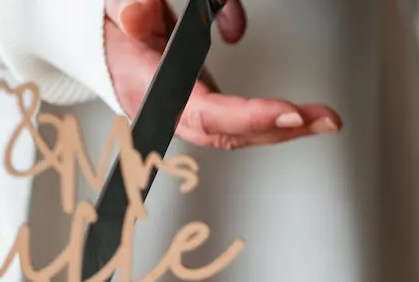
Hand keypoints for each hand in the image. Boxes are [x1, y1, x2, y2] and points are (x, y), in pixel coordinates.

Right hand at [103, 0, 342, 150]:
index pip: (204, 112)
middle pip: (229, 133)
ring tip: (324, 120)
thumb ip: (124, 5)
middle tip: (321, 120)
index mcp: (145, 87)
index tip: (288, 113)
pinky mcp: (201, 101)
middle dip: (278, 129)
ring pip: (240, 131)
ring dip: (285, 128)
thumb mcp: (107, 7)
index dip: (248, 118)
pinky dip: (273, 115)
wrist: (94, 33)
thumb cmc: (107, 25)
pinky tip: (302, 110)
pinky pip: (241, 118)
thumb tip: (137, 15)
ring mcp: (186, 108)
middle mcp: (168, 106)